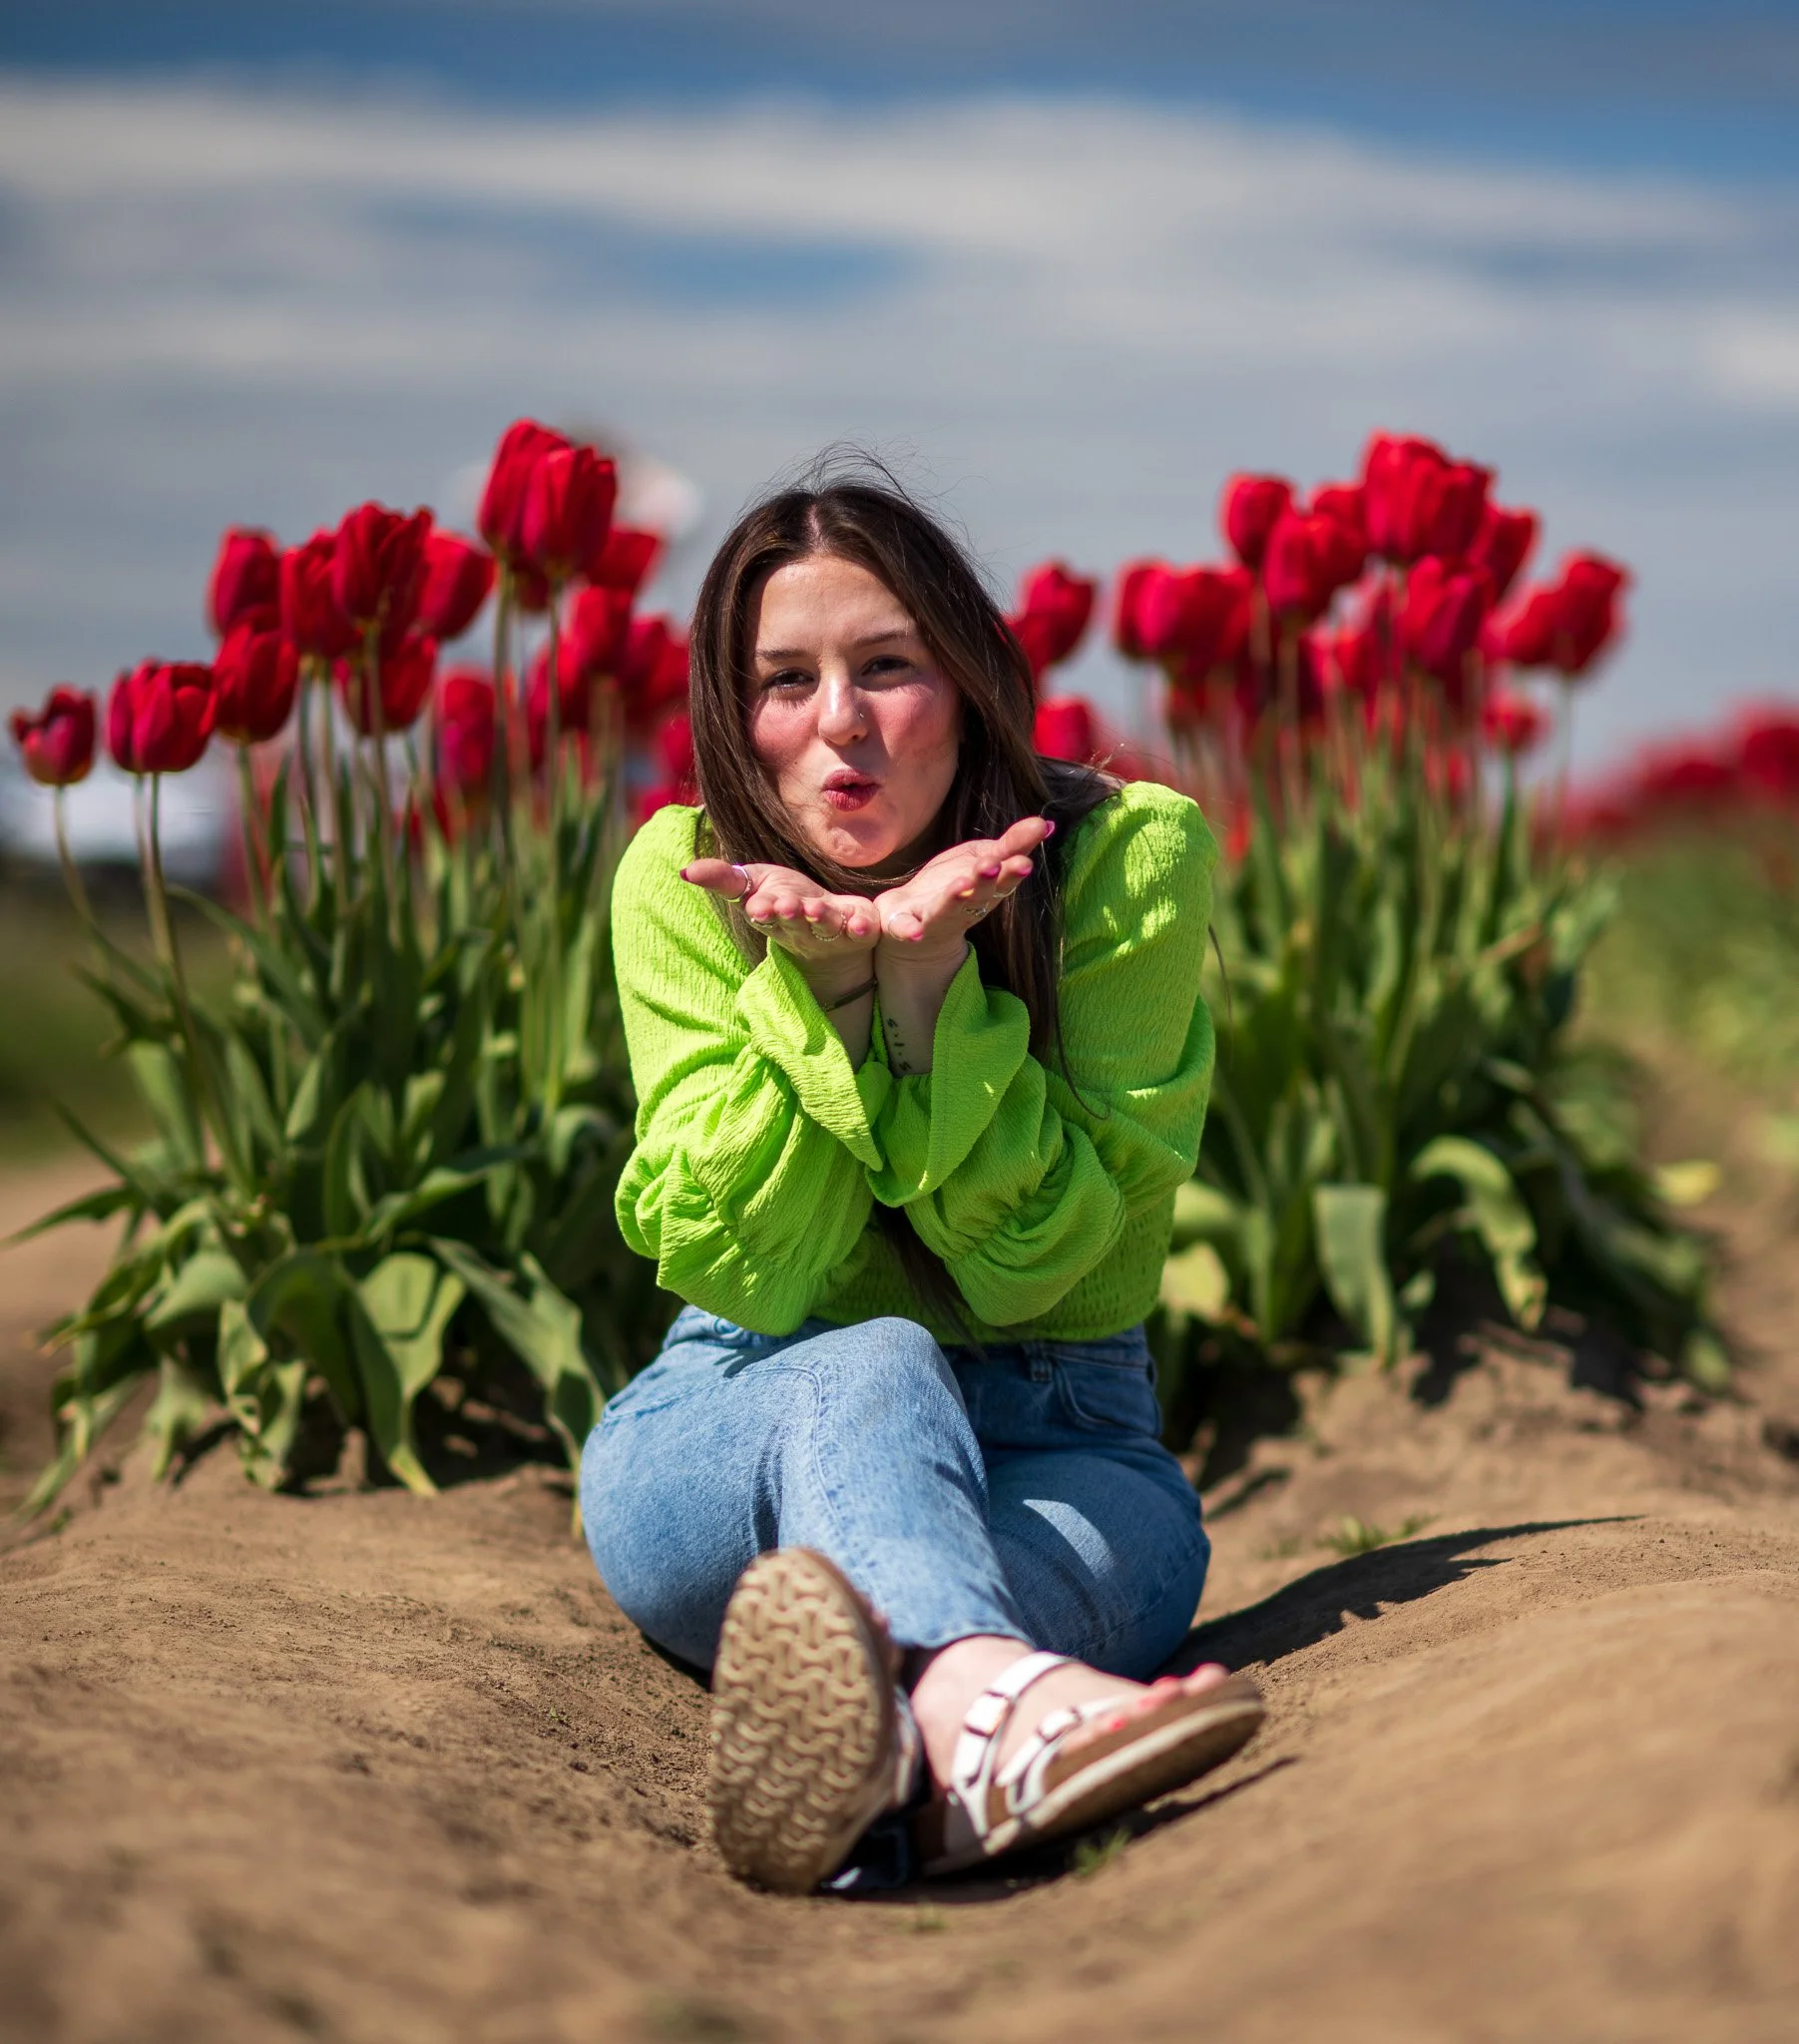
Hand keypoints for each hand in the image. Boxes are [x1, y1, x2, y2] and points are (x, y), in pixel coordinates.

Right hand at [682, 858, 879, 993]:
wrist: (830, 924)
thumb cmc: (785, 898)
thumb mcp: (753, 883)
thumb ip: (722, 878)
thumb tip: (685, 872)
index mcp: (772, 916)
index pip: (764, 915)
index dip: (761, 911)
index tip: (757, 905)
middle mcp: (800, 928)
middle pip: (794, 922)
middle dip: (790, 914)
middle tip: (786, 905)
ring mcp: (830, 933)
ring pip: (825, 927)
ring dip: (821, 920)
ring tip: (817, 910)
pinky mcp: (859, 933)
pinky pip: (861, 931)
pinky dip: (861, 927)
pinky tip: (862, 923)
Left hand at [873, 816, 1051, 964]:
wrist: (912, 920)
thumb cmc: (955, 885)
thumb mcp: (984, 858)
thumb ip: (1012, 844)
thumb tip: (1046, 822)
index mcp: (985, 889)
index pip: (1001, 880)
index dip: (1011, 872)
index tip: (1023, 861)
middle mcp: (963, 906)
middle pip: (977, 895)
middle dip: (986, 881)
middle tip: (992, 865)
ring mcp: (934, 917)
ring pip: (946, 910)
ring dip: (954, 899)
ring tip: (962, 885)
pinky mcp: (905, 924)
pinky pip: (907, 928)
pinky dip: (911, 931)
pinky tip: (915, 932)